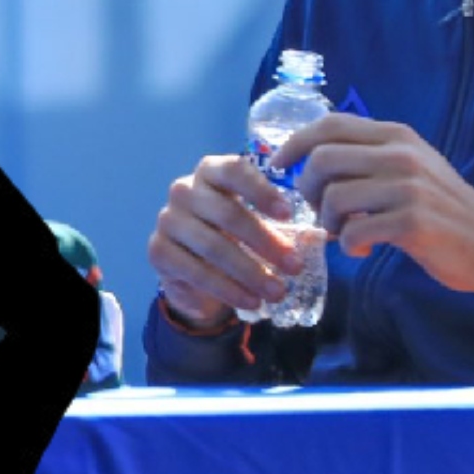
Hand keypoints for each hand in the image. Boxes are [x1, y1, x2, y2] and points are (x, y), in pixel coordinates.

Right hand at [146, 153, 301, 329]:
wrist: (193, 264)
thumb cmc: (232, 233)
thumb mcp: (254, 221)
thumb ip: (279, 225)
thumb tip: (316, 239)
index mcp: (210, 172)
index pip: (234, 171)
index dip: (261, 191)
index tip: (288, 215)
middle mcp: (184, 190)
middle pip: (227, 213)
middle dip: (265, 243)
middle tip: (294, 267)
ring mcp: (167, 220)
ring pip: (213, 246)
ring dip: (250, 273)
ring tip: (278, 292)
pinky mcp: (158, 251)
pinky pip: (195, 272)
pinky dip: (227, 290)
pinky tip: (250, 302)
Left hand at [270, 114, 473, 294]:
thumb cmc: (445, 210)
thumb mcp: (412, 168)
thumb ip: (370, 158)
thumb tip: (311, 161)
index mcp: (398, 136)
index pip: (330, 124)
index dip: (295, 143)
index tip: (278, 166)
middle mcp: (402, 155)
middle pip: (322, 159)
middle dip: (308, 189)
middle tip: (321, 211)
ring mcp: (409, 187)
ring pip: (333, 197)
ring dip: (327, 222)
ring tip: (343, 233)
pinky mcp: (413, 222)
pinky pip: (354, 231)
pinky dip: (348, 245)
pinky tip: (363, 249)